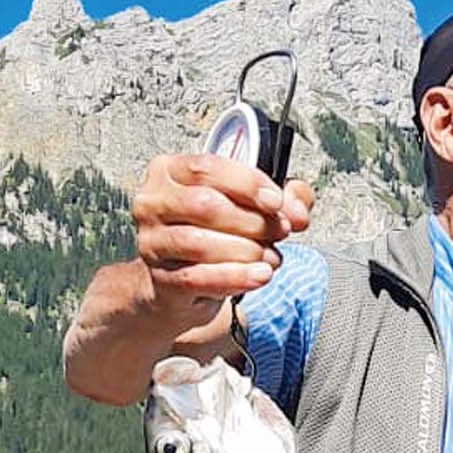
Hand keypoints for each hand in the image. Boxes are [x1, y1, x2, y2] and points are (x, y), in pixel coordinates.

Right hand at [131, 153, 314, 327]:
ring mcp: (153, 242)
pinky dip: (235, 277)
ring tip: (271, 257)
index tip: (277, 201)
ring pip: (200, 243)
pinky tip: (260, 275)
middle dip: (252, 220)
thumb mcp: (246, 207)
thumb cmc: (212, 235)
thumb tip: (299, 209)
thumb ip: (281, 199)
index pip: (207, 168)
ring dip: (246, 251)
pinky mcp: (160, 278)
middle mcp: (154, 202)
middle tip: (280, 232)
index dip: (247, 183)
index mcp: (171, 171)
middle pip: (206, 206)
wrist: (180, 284)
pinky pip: (198, 278)